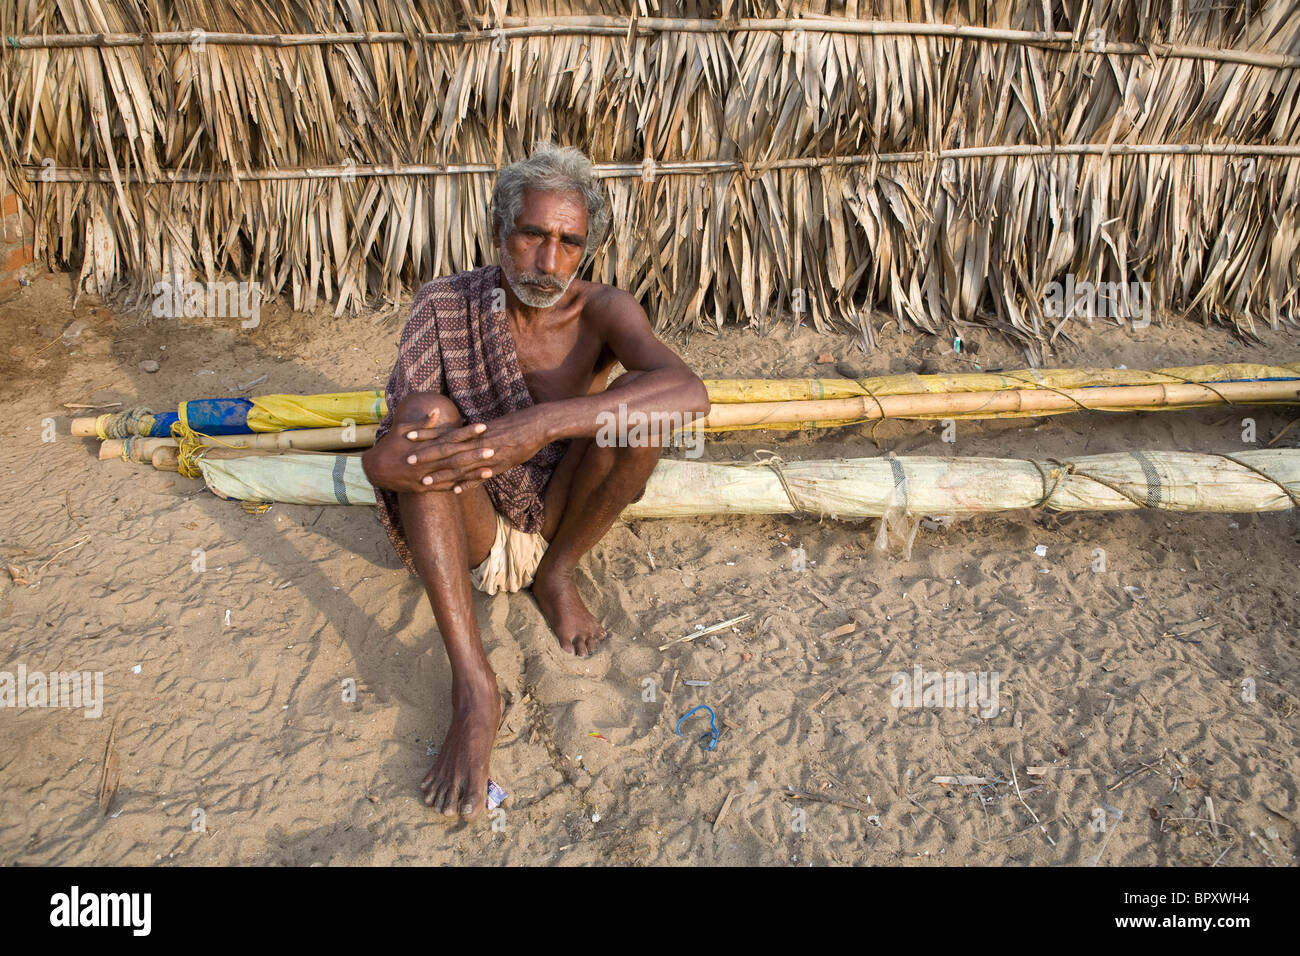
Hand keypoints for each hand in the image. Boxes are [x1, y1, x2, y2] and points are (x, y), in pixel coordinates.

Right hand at [361, 406, 494, 493]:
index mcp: (424, 445)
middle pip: (456, 457)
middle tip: (494, 449)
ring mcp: (426, 477)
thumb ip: (422, 423)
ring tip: (491, 469)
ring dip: (472, 473)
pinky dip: (458, 486)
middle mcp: (427, 462)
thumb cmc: (388, 445)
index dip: (467, 433)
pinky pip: (444, 488)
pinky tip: (473, 485)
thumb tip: (436, 410)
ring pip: (453, 475)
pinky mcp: (424, 488)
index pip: (450, 437)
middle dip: (475, 453)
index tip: (483, 427)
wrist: (373, 469)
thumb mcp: (402, 430)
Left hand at [401, 406, 550, 492]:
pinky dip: (467, 483)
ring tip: (424, 481)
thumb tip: (463, 435)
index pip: (444, 433)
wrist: (537, 424)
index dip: (425, 435)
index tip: (407, 436)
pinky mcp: (499, 463)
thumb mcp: (493, 427)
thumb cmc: (517, 424)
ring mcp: (487, 454)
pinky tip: (454, 491)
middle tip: (407, 461)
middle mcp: (476, 442)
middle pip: (447, 449)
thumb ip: (476, 434)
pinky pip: (480, 476)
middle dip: (427, 456)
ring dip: (441, 474)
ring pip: (460, 464)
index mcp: (473, 432)